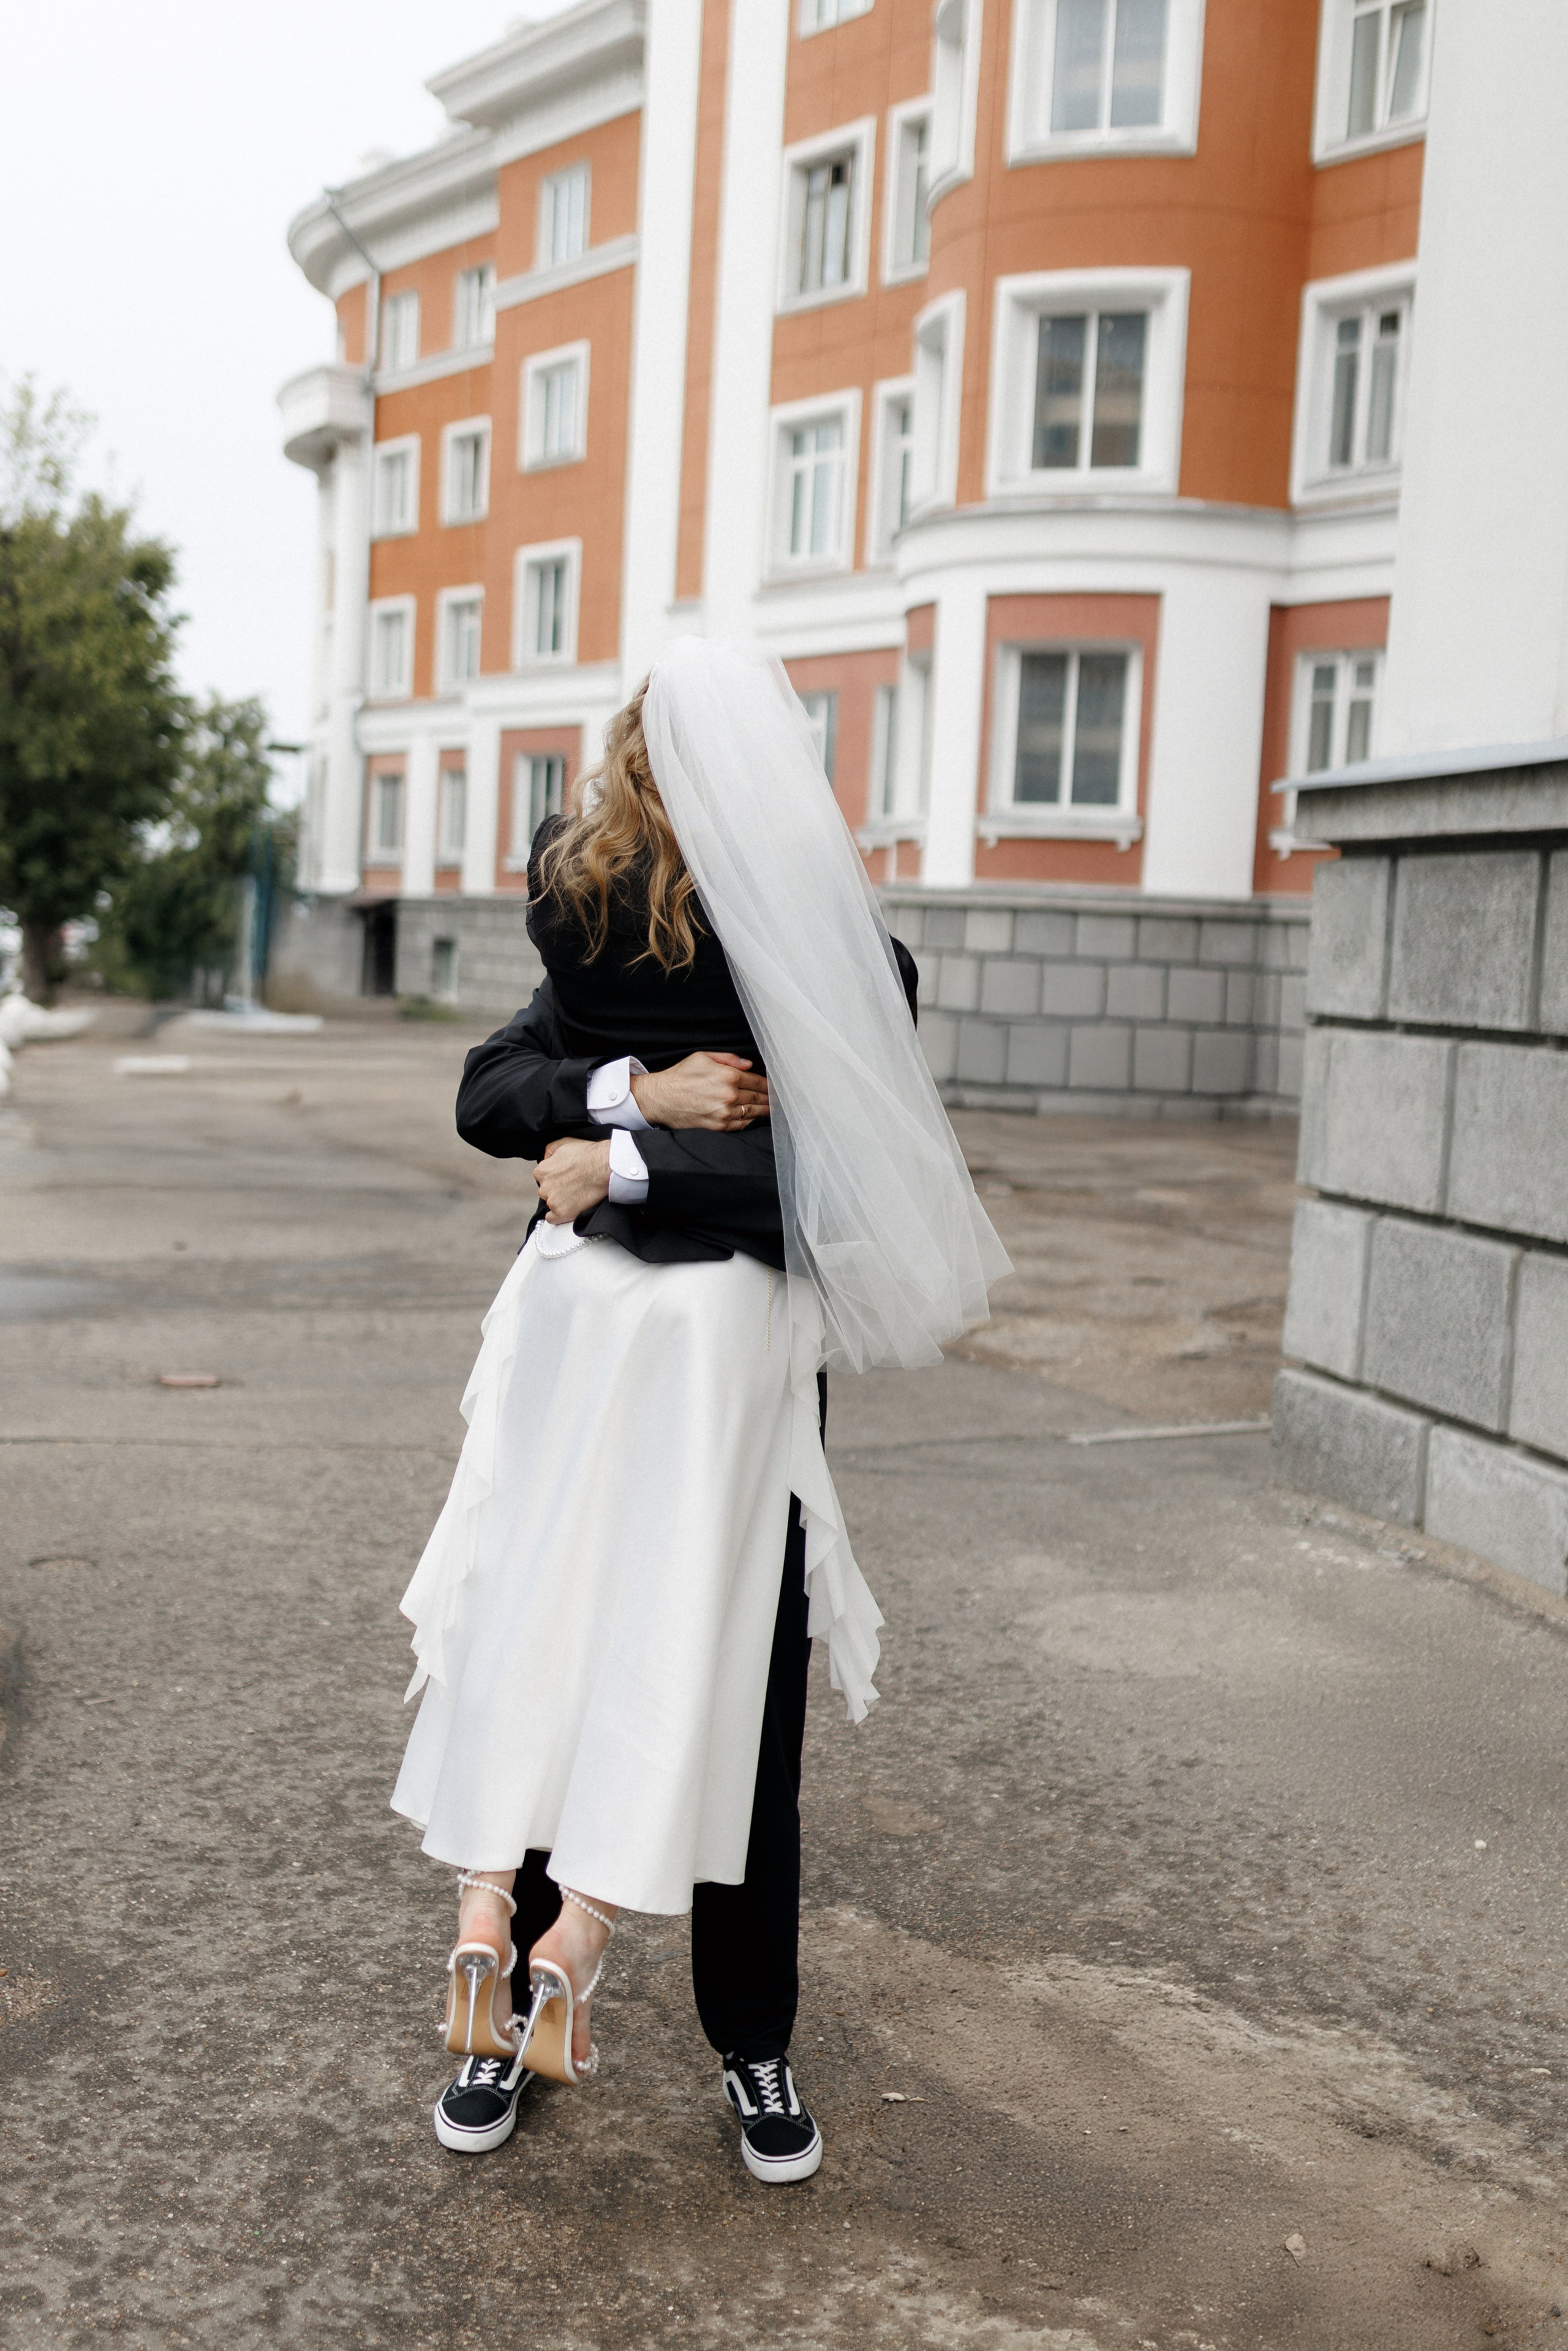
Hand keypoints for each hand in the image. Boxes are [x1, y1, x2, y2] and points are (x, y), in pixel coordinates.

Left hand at [535, 1137, 611, 1223]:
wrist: (604, 1167)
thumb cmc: (588, 1154)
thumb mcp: (564, 1143)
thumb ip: (549, 1151)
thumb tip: (545, 1157)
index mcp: (541, 1171)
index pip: (542, 1177)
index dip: (554, 1177)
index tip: (565, 1177)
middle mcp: (544, 1187)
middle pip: (546, 1191)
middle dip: (557, 1189)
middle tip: (572, 1185)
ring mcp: (553, 1201)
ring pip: (551, 1203)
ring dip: (560, 1201)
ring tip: (576, 1195)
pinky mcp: (562, 1213)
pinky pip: (553, 1219)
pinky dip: (558, 1216)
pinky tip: (568, 1209)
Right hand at [630, 1052, 769, 1131]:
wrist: (661, 1098)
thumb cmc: (681, 1075)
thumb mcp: (704, 1057)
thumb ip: (729, 1059)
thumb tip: (749, 1065)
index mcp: (729, 1076)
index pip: (758, 1082)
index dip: (769, 1085)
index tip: (776, 1087)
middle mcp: (730, 1096)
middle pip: (758, 1098)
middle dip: (770, 1099)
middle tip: (780, 1100)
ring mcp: (725, 1113)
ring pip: (753, 1113)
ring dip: (765, 1111)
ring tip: (773, 1110)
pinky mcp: (719, 1126)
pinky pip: (741, 1125)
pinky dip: (750, 1121)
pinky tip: (755, 1118)